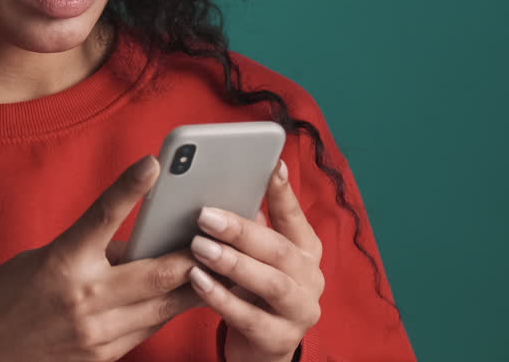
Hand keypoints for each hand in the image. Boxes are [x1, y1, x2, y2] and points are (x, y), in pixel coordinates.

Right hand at [0, 155, 205, 361]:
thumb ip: (88, 252)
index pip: (103, 215)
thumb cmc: (6, 300)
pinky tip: (181, 298)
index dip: (130, 186)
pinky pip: (147, 330)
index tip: (153, 162)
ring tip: (216, 265)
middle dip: (193, 253)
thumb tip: (132, 245)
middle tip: (216, 232)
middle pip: (158, 272)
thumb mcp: (43, 261)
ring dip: (193, 285)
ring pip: (163, 306)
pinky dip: (166, 311)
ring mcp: (97, 332)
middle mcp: (85, 297)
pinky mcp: (102, 357)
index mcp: (62, 262)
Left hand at [188, 159, 323, 361]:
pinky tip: (198, 281)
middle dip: (242, 231)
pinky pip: (251, 318)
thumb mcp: (254, 256)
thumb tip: (220, 188)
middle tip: (205, 215)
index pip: (295, 216)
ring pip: (272, 284)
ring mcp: (300, 311)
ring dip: (233, 264)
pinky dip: (223, 299)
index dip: (283, 192)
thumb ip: (247, 227)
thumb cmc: (252, 289)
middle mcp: (311, 278)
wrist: (260, 347)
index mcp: (305, 249)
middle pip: (280, 250)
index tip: (271, 165)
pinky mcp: (281, 341)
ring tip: (199, 247)